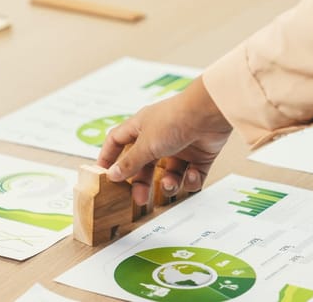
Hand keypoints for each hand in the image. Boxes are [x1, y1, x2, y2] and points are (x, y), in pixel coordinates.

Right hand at [97, 78, 232, 204]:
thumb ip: (130, 163)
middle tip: (139, 199)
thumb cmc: (173, 121)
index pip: (117, 141)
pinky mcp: (200, 155)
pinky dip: (190, 180)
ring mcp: (180, 146)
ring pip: (169, 173)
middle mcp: (159, 136)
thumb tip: (112, 175)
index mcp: (141, 127)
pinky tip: (190, 174)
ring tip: (170, 184)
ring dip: (169, 183)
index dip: (108, 156)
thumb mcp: (146, 145)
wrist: (209, 114)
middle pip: (144, 164)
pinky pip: (191, 175)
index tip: (103, 175)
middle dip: (141, 183)